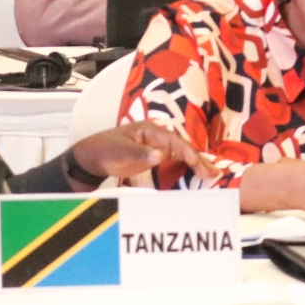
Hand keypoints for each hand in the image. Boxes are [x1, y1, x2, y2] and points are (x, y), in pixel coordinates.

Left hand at [68, 122, 219, 187]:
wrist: (91, 157)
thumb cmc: (103, 149)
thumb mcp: (119, 150)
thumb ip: (139, 153)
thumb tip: (160, 156)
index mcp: (150, 130)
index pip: (174, 141)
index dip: (187, 153)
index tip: (197, 165)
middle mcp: (157, 137)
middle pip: (182, 147)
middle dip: (198, 159)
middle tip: (213, 173)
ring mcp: (157, 147)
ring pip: (182, 155)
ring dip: (196, 164)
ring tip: (212, 174)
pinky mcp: (155, 157)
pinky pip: (175, 161)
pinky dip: (187, 168)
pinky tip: (198, 175)